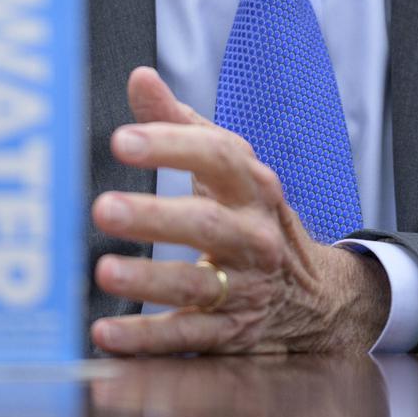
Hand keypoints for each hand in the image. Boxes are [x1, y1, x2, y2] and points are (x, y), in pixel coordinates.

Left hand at [90, 68, 388, 354]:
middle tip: (103, 208)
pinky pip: (186, 337)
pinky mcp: (229, 332)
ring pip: (195, 286)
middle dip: (154, 216)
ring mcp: (244, 286)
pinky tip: (106, 332)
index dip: (169, 145)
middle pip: (205, 223)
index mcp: (252, 184)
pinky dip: (146, 338)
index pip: (216, 156)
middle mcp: (252, 234)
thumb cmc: (252, 214)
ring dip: (147, 281)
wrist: (314, 295)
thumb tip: (140, 77)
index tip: (121, 140)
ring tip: (104, 271)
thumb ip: (178, 123)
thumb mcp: (229, 165)